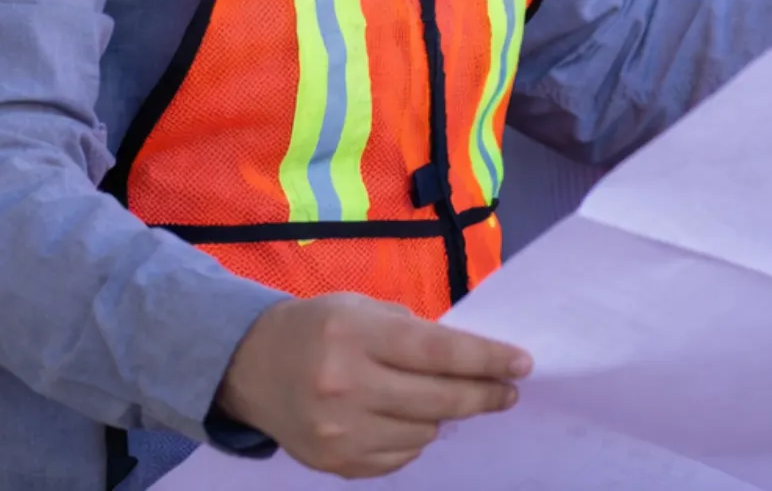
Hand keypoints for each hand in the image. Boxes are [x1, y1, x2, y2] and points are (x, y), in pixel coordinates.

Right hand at [214, 293, 530, 477]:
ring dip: (444, 416)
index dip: (486, 359)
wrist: (249, 368)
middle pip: (438, 399)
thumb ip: (414, 331)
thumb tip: (472, 361)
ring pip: (424, 432)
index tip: (523, 365)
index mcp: (355, 334)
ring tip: (441, 399)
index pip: (437, 351)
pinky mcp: (335, 463)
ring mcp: (339, 431)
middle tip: (507, 392)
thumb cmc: (317, 327)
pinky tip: (407, 420)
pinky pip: (400, 458)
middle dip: (483, 395)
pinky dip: (414, 439)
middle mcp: (346, 384)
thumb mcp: (361, 308)